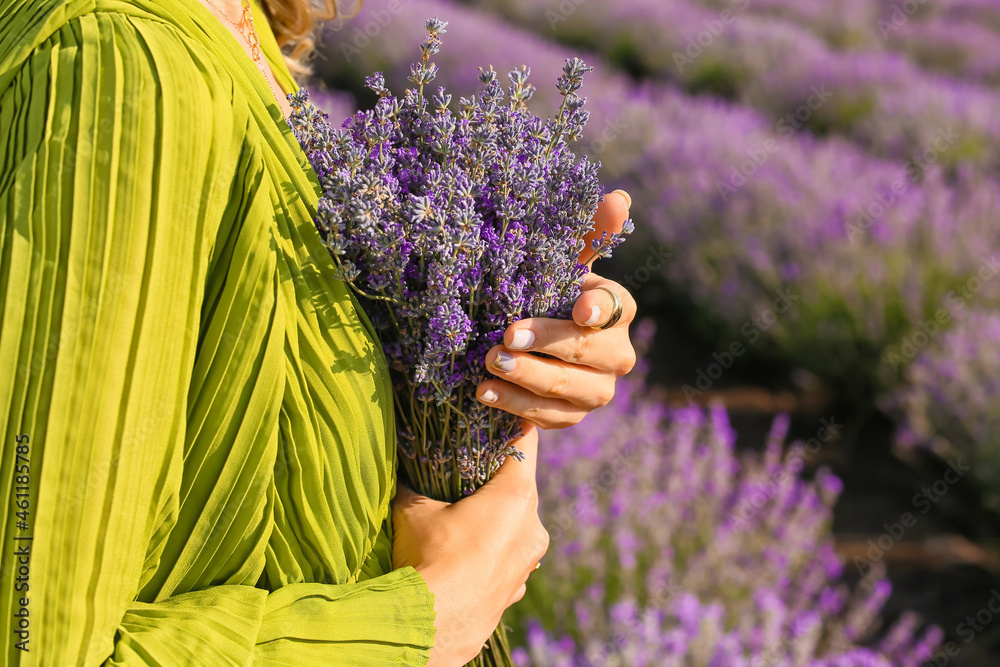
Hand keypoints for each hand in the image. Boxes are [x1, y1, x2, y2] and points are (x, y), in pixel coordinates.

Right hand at [392, 425, 547, 665]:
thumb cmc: (428, 560)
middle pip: (523, 482)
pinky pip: (513, 554)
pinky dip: (495, 548)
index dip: (511, 424)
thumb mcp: (412, 512)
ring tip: (466, 515)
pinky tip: (468, 553)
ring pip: (520, 521)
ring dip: (498, 515)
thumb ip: (411, 482)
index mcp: (516, 495)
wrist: (431, 626)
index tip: (499, 414)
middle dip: (498, 473)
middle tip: (470, 465)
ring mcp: (530, 559)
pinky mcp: (519, 586)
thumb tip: (400, 463)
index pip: (525, 439)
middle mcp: (533, 524)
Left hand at [476, 190, 637, 428]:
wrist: (529, 351)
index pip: (615, 307)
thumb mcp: (560, 266)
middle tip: (505, 335)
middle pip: (585, 350)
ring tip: (489, 363)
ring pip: (565, 387)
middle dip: (545, 343)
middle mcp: (617, 354)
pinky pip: (545, 415)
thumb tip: (619, 198)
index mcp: (618, 310)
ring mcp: (597, 391)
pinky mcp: (572, 417)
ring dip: (525, 376)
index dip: (598, 309)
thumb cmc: (546, 296)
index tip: (578, 310)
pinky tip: (484, 392)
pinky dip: (513, 404)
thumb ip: (586, 235)